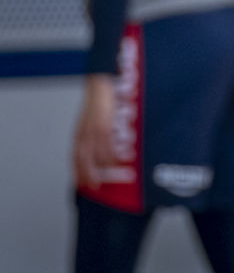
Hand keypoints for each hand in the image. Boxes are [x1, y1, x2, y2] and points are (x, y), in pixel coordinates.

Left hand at [74, 74, 116, 189]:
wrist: (100, 86)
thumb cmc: (99, 101)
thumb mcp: (91, 120)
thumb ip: (92, 133)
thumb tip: (99, 145)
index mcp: (79, 134)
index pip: (75, 158)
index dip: (78, 171)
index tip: (81, 182)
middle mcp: (83, 135)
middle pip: (83, 161)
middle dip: (88, 175)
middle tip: (95, 186)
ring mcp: (93, 132)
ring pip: (95, 156)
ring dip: (103, 168)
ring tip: (111, 176)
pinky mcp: (104, 128)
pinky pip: (108, 147)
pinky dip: (113, 156)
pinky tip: (118, 161)